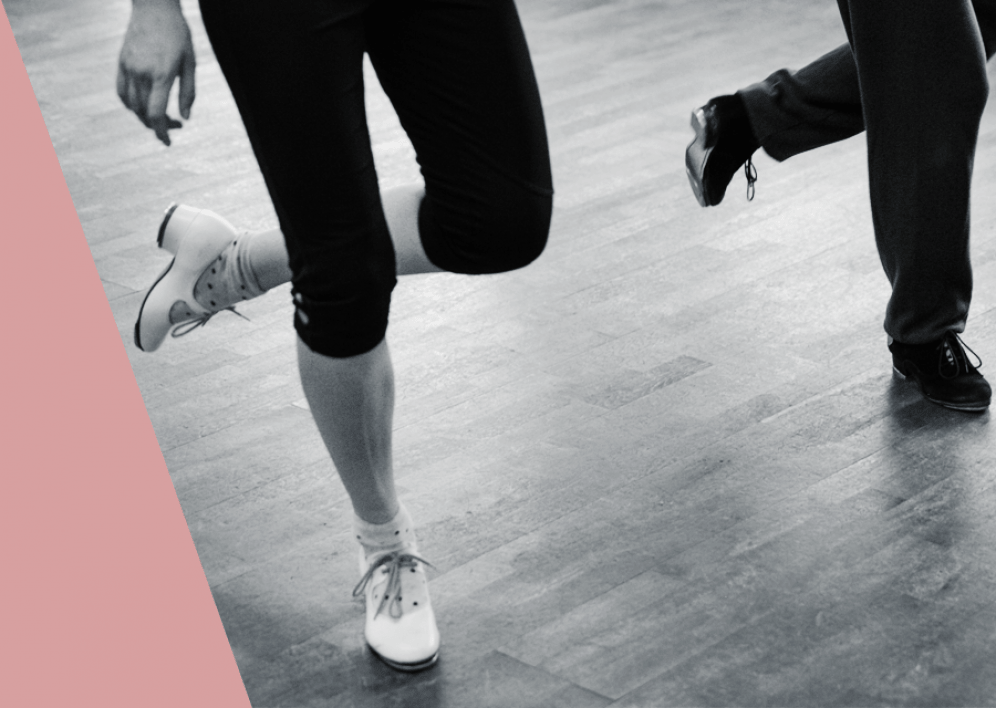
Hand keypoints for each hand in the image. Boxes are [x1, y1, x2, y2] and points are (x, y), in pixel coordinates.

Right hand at [117, 1, 195, 145]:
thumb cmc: (178, 35)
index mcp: (161, 74)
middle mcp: (141, 73)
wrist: (154, 7)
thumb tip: (185, 118)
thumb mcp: (190, 63)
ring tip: (160, 117)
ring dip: (144, 117)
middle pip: (143, 113)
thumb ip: (188, 93)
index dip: (162, 132)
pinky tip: (142, 106)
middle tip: (175, 125)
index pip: (156, 113)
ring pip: (131, 105)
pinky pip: (122, 92)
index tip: (168, 142)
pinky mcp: (121, 62)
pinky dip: (130, 105)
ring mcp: (128, 67)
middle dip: (158, 125)